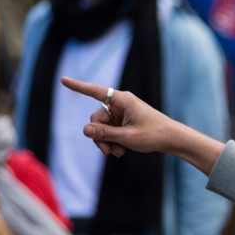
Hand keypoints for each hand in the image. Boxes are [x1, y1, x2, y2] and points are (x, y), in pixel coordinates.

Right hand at [61, 77, 181, 158]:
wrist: (171, 139)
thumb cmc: (153, 134)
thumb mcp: (127, 137)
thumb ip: (105, 133)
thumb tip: (84, 130)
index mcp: (122, 100)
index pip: (95, 91)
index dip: (78, 87)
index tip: (62, 80)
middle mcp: (120, 104)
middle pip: (97, 117)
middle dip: (99, 136)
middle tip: (107, 152)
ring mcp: (121, 113)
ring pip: (102, 126)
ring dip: (107, 141)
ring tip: (118, 154)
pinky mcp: (123, 122)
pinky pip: (110, 130)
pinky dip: (112, 141)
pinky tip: (120, 151)